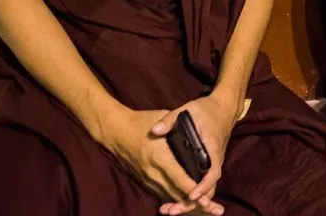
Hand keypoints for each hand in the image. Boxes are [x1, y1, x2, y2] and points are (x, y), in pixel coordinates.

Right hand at [94, 105, 221, 214]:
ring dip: (184, 203)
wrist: (114, 131)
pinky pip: (160, 193)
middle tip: (211, 208)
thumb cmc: (140, 122)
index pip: (179, 177)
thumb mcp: (162, 119)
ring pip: (168, 195)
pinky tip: (186, 203)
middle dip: (193, 202)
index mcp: (159, 156)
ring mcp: (146, 178)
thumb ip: (179, 127)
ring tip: (203, 208)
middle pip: (175, 192)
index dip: (193, 189)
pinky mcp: (143, 180)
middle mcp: (152, 171)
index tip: (207, 198)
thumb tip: (198, 134)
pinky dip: (173, 199)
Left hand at [151, 95, 238, 214]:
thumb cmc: (206, 109)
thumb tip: (154, 130)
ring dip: (190, 202)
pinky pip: (203, 184)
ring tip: (170, 210)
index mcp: (211, 147)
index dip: (202, 185)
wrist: (224, 109)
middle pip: (209, 188)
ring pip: (206, 189)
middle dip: (191, 203)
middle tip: (172, 211)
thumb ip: (170, 120)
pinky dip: (191, 195)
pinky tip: (175, 201)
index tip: (190, 194)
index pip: (212, 172)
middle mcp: (214, 159)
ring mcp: (213, 163)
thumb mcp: (188, 110)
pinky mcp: (208, 165)